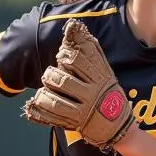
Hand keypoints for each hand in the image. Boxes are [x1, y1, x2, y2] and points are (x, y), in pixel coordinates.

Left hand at [23, 19, 134, 147]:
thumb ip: (93, 54)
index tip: (62, 55)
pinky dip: (42, 110)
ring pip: (57, 101)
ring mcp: (84, 111)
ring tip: (43, 90)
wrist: (118, 128)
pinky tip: (36, 104)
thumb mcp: (107, 74)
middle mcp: (92, 95)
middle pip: (64, 81)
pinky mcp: (76, 124)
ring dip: (45, 94)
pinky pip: (54, 117)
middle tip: (50, 74)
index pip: (80, 62)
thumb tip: (76, 27)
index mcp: (100, 79)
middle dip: (52, 75)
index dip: (66, 56)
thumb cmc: (109, 96)